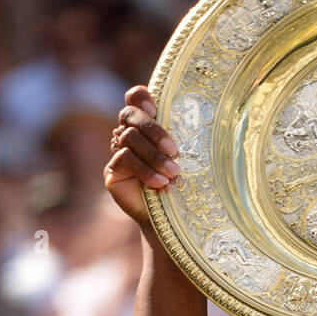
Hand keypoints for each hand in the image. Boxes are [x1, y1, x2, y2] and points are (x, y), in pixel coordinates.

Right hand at [103, 85, 179, 229]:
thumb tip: (204, 121)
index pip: (135, 98)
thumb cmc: (184, 183)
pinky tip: (160, 183)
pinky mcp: (112, 171)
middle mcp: (129, 134)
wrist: (172, 218)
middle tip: (173, 149)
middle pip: (129, 114)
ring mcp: (118, 151)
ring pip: (128, 137)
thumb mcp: (187, 157)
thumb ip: (184, 137)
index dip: (140, 97)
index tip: (154, 108)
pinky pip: (124, 159)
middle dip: (153, 130)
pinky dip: (145, 170)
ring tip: (173, 172)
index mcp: (147, 124)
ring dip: (154, 155)